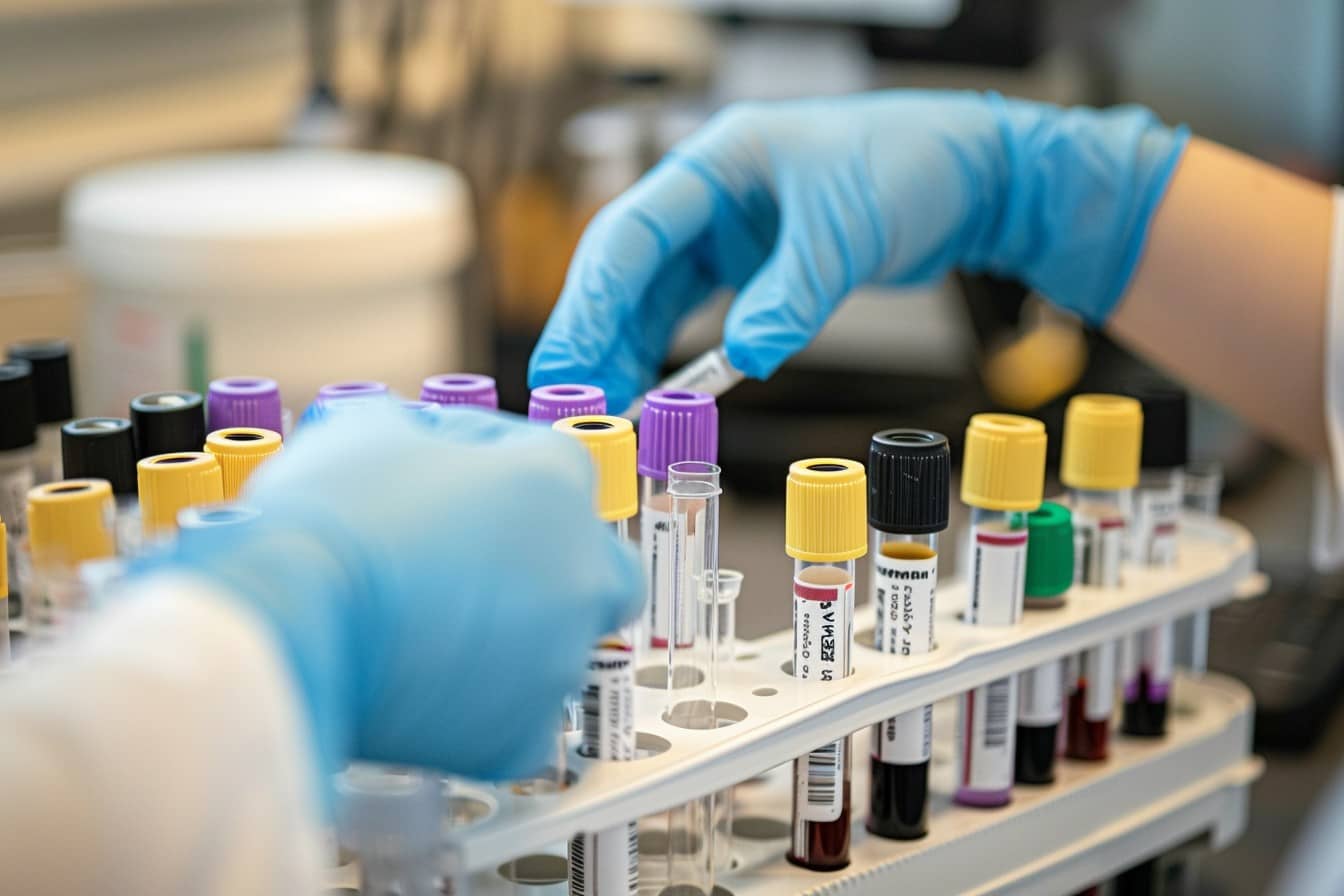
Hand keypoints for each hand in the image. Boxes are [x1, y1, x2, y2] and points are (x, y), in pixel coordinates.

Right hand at [148, 403, 641, 787]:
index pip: (551, 464)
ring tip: (429, 633)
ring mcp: (556, 659)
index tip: (452, 488)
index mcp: (556, 485)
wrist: (285, 622)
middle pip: (599, 567)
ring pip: (558, 648)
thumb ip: (429, 430)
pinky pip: (520, 724)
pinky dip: (486, 714)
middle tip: (485, 569)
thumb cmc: (327, 519)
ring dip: (516, 640)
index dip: (495, 470)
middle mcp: (579, 572)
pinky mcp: (518, 735)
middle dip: (559, 566)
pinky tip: (434, 690)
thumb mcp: (371, 427)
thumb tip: (431, 448)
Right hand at [529, 90, 1186, 410]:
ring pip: (653, 295)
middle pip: (627, 270)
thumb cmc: (910, 168)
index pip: (633, 232)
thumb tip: (744, 357)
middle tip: (570, 404)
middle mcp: (710, 195)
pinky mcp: (749, 263)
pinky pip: (691, 312)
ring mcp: (726, 230)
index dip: (594, 301)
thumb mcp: (847, 232)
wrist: (967, 176)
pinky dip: (671, 353)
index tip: (572, 363)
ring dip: (626, 353)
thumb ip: (793, 294)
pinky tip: (653, 393)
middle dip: (595, 337)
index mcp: (718, 163)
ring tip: (605, 413)